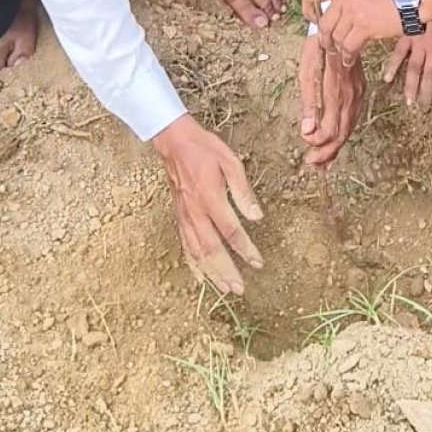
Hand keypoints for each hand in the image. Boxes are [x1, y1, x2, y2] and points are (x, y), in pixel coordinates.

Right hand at [152, 114, 262, 294]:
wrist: (174, 142)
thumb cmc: (205, 149)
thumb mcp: (230, 161)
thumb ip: (243, 190)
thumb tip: (256, 216)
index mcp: (211, 198)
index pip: (231, 231)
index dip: (246, 249)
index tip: (258, 262)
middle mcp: (196, 212)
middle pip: (212, 249)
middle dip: (227, 271)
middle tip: (239, 289)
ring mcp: (185, 216)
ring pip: (197, 252)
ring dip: (211, 273)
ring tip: (224, 288)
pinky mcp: (178, 217)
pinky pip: (185, 246)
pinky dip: (193, 264)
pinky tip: (200, 276)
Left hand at [299, 35, 365, 166]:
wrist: (339, 27)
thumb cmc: (318, 47)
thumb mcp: (307, 71)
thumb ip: (308, 102)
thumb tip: (306, 130)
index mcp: (336, 92)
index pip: (330, 128)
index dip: (318, 141)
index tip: (305, 143)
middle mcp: (350, 96)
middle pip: (341, 133)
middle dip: (327, 152)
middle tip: (313, 164)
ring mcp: (358, 93)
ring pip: (349, 127)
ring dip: (336, 146)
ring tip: (324, 161)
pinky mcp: (360, 90)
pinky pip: (353, 117)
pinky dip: (345, 133)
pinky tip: (337, 140)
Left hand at [303, 0, 401, 64]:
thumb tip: (338, 10)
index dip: (308, 8)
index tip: (312, 18)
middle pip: (324, 23)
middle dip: (325, 37)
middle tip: (329, 44)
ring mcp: (353, 12)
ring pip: (335, 37)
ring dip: (337, 48)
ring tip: (342, 53)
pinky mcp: (363, 27)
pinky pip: (348, 46)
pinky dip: (347, 55)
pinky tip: (350, 58)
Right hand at [384, 15, 431, 107]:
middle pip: (429, 77)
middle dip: (426, 93)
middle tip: (422, 107)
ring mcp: (418, 45)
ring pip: (415, 70)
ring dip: (411, 87)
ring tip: (408, 102)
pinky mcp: (406, 37)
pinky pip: (399, 55)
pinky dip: (393, 68)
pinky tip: (388, 79)